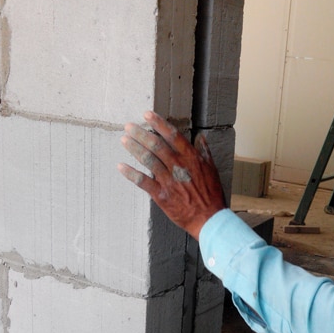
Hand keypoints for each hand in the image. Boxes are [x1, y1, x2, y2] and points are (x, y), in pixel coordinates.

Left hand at [118, 111, 225, 239]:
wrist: (209, 218)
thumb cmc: (211, 194)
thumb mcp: (212, 169)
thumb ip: (204, 152)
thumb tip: (200, 137)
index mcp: (191, 158)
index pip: (173, 135)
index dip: (159, 123)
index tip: (147, 114)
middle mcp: (179, 166)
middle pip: (156, 145)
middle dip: (141, 134)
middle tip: (128, 126)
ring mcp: (169, 180)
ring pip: (148, 160)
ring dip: (134, 149)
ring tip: (124, 140)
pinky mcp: (161, 195)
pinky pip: (143, 182)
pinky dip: (131, 174)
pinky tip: (121, 166)